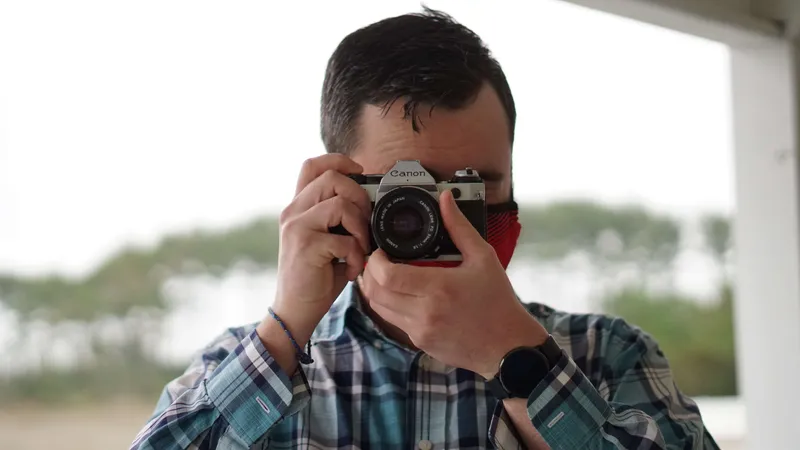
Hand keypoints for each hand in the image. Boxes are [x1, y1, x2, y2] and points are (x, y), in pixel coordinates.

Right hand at [258, 154, 370, 358]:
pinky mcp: (306, 246)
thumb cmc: (316, 276)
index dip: (339, 160)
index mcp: (298, 207)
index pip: (312, 165)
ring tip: (360, 248)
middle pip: (332, 178)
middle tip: (365, 224)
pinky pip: (345, 239)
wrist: (295, 310)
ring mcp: (297, 227)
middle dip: (360, 197)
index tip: (360, 172)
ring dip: (360, 226)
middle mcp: (293, 212)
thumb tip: (371, 202)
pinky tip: (353, 269)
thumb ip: (338, 219)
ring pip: (340, 203)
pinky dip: (357, 255)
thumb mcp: (326, 240)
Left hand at [361, 190, 547, 378]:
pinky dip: (390, 306)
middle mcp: (424, 313)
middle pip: (375, 293)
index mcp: (438, 288)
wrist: (508, 346)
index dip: (375, 261)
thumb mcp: (483, 258)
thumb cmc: (498, 301)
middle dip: (369, 274)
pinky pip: (394, 322)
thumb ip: (459, 227)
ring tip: (386, 275)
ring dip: (375, 290)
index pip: (387, 276)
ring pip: (379, 309)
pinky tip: (402, 294)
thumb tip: (445, 199)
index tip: (381, 251)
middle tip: (378, 261)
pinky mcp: (421, 343)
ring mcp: (420, 331)